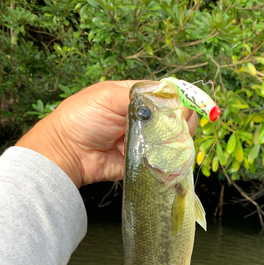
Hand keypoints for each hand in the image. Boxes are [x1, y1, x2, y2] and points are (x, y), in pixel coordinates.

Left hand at [16, 81, 197, 188]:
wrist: (67, 152)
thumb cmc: (82, 118)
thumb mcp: (109, 96)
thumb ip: (139, 97)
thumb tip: (168, 100)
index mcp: (135, 98)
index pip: (166, 95)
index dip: (179, 99)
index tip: (188, 105)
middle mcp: (143, 119)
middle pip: (174, 118)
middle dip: (182, 120)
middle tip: (183, 125)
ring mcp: (144, 141)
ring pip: (171, 140)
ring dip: (178, 139)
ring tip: (178, 139)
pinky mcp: (142, 162)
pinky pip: (161, 161)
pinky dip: (170, 159)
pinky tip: (174, 155)